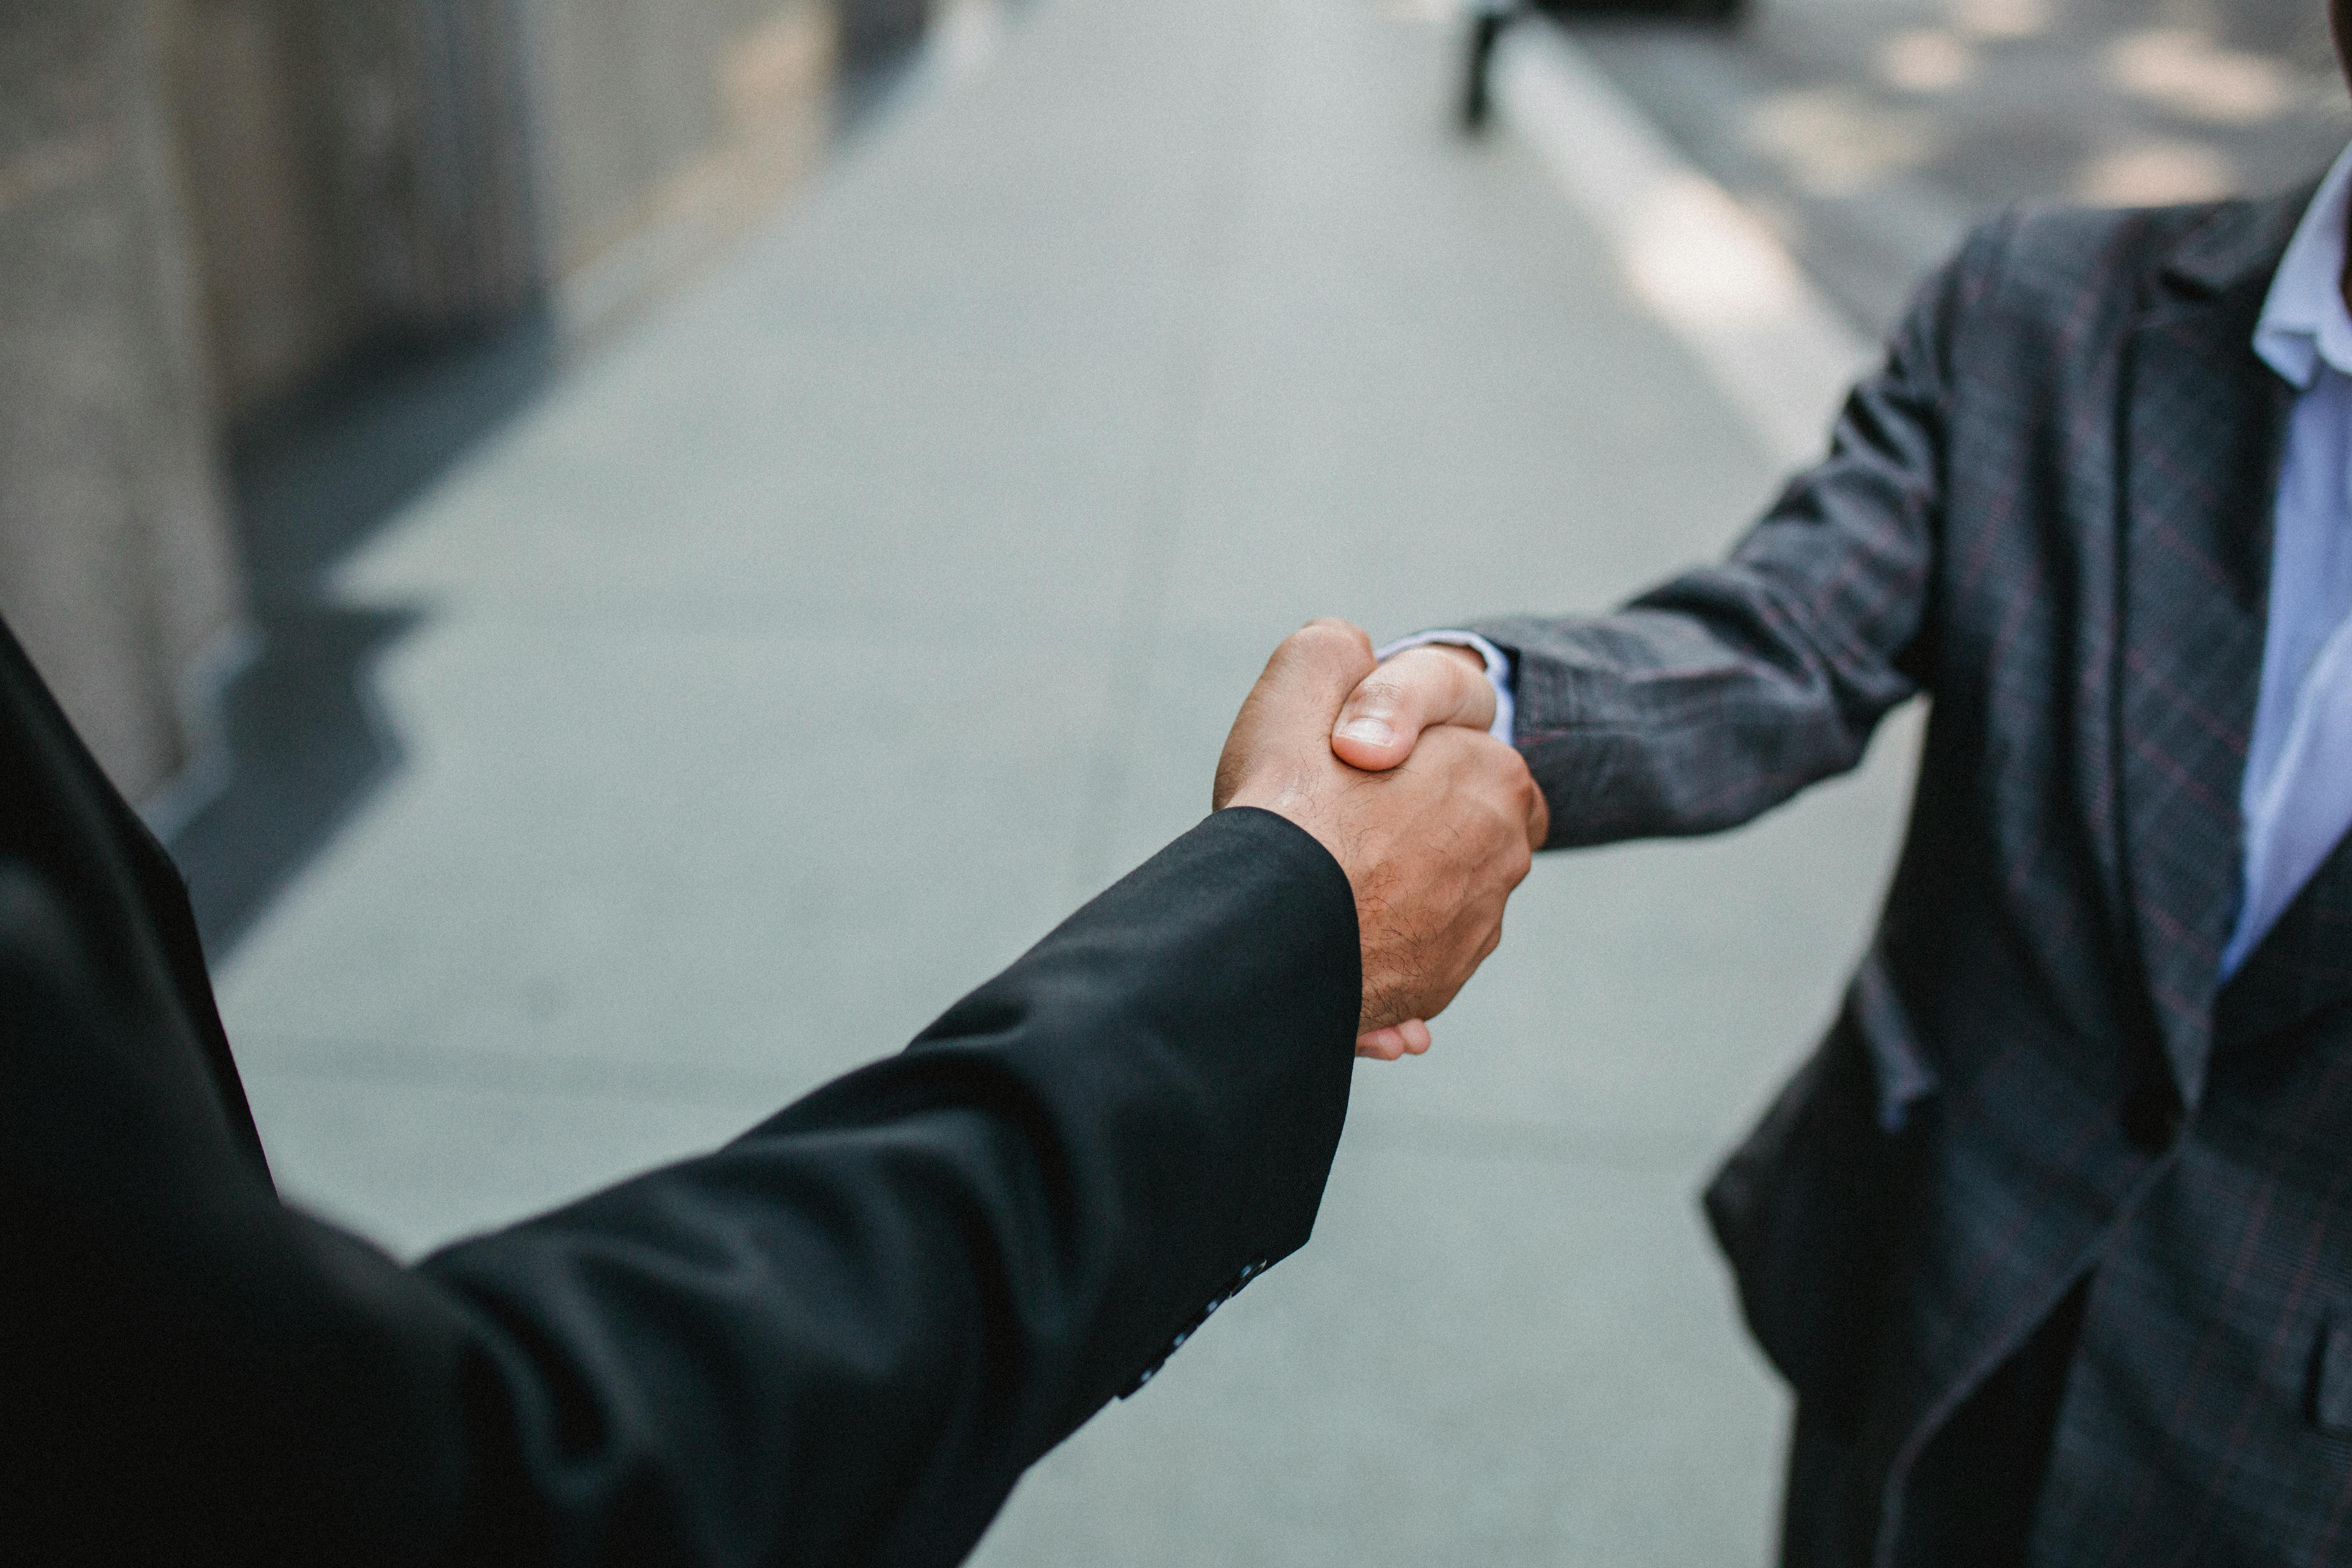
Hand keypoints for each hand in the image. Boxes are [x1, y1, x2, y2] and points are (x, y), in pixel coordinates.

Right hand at [1214, 621, 1547, 1056]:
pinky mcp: (1437, 987)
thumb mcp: (1306, 672)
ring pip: (1435, 901)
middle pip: (1459, 832)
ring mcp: (1473, 930)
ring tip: (1327, 888)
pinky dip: (1381, 954)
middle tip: (1339, 830)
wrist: (1264, 932)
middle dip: (1412, 832)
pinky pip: (1412, 961)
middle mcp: (1503, 857)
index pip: (1476, 760)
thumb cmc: (1288, 800)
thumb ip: (1337, 650)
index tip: (1360, 773)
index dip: (1413, 762)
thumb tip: (1354, 658)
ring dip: (1394, 896)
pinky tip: (1332, 941)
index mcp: (1494, 775)